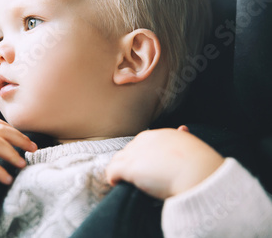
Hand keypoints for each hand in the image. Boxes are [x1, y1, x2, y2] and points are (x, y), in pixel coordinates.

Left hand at [105, 126, 224, 199]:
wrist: (199, 174)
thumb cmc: (200, 165)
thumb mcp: (191, 144)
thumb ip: (183, 137)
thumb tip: (183, 128)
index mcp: (160, 134)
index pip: (143, 143)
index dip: (142, 155)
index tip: (146, 166)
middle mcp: (145, 139)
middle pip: (129, 150)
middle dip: (130, 162)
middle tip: (135, 176)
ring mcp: (135, 153)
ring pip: (118, 159)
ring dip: (119, 169)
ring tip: (123, 181)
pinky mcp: (129, 168)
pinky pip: (112, 171)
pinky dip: (112, 177)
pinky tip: (116, 184)